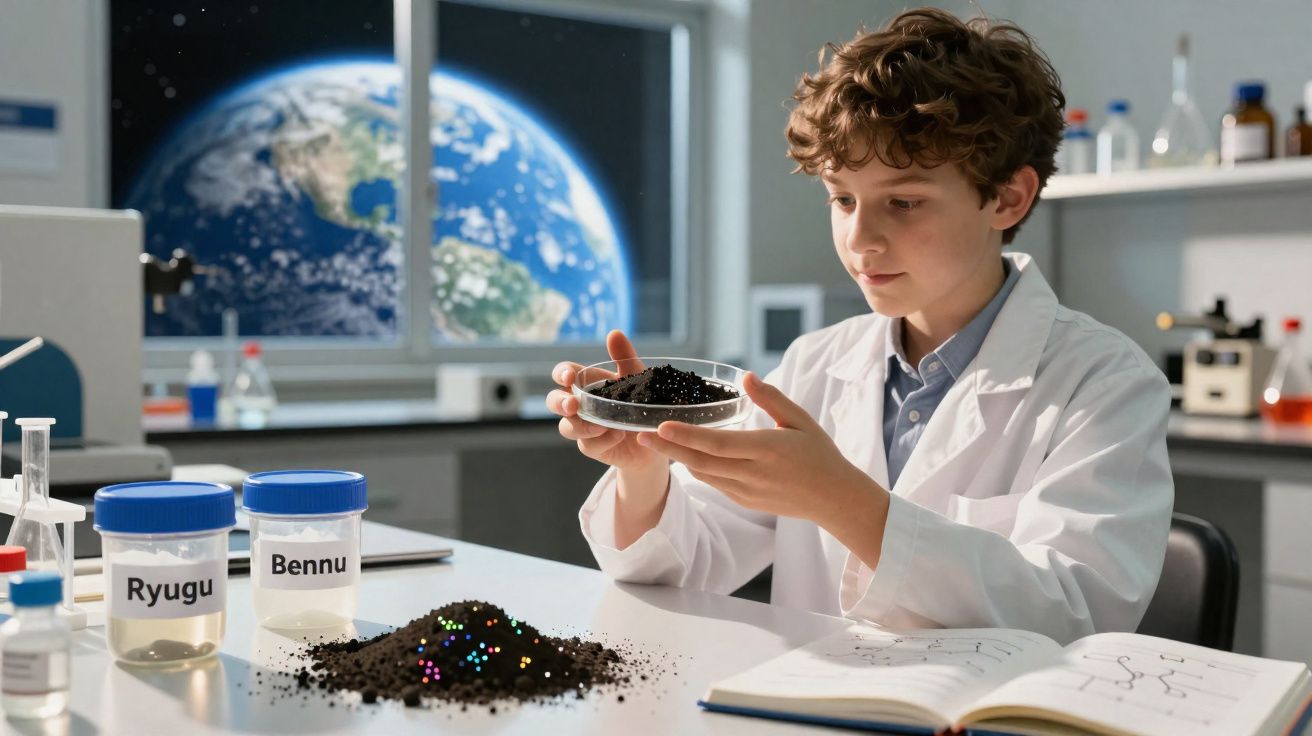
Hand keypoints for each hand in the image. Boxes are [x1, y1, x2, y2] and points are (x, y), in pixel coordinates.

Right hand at [545, 330, 661, 472]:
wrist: (658, 435)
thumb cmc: (642, 401)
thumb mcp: (637, 377)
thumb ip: (624, 357)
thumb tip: (614, 333)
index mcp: (586, 383)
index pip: (563, 374)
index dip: (560, 373)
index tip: (569, 377)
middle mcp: (579, 404)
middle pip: (553, 401)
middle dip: (559, 403)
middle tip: (572, 405)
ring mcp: (583, 427)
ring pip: (566, 427)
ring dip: (580, 426)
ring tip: (601, 425)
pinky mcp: (593, 447)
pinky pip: (588, 445)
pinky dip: (602, 440)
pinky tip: (617, 435)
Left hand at [637, 372, 886, 527]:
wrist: (834, 499)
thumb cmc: (820, 454)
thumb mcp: (801, 421)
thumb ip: (772, 399)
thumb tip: (746, 377)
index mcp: (767, 450)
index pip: (718, 444)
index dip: (687, 436)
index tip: (660, 426)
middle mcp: (753, 474)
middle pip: (701, 461)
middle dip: (669, 448)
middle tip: (640, 435)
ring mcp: (747, 492)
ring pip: (704, 474)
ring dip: (679, 458)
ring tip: (655, 441)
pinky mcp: (745, 501)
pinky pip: (715, 482)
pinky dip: (697, 468)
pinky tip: (683, 454)